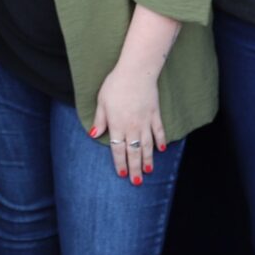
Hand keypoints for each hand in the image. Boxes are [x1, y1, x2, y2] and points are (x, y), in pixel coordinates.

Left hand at [91, 62, 164, 182]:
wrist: (136, 72)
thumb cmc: (115, 84)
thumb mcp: (101, 101)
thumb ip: (99, 120)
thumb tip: (93, 135)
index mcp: (117, 124)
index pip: (117, 149)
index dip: (119, 162)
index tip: (121, 174)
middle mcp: (132, 127)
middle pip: (133, 152)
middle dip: (134, 168)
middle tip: (137, 182)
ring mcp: (145, 121)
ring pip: (147, 145)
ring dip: (148, 159)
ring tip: (148, 171)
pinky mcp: (155, 114)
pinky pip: (159, 131)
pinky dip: (161, 141)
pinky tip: (161, 150)